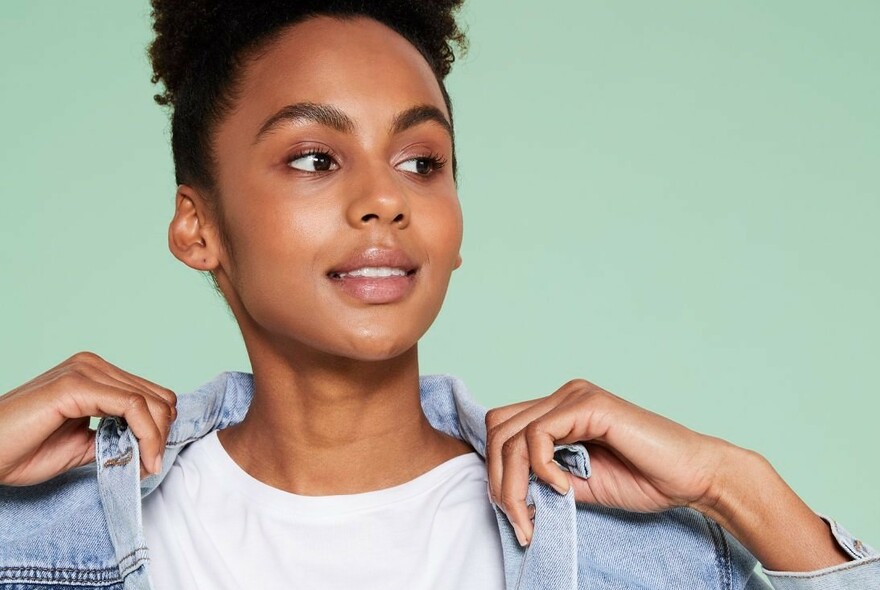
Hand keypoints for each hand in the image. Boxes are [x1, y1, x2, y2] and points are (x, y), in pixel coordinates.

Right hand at [0, 351, 176, 485]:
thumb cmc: (21, 450)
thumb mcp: (82, 445)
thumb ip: (115, 438)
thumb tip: (149, 447)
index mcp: (94, 374)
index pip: (150, 394)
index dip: (161, 428)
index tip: (154, 459)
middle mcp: (92, 365)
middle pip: (157, 396)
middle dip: (162, 433)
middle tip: (151, 464)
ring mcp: (84, 370)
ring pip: (149, 401)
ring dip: (156, 437)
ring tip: (145, 464)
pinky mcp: (76, 385)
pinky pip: (132, 406)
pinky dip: (145, 434)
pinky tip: (141, 457)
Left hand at [485, 378, 733, 546]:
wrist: (693, 477)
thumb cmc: (644, 479)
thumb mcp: (578, 484)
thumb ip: (542, 479)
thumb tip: (506, 492)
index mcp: (559, 410)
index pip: (502, 429)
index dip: (496, 471)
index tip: (515, 515)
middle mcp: (563, 396)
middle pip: (498, 429)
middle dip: (498, 480)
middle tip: (519, 520)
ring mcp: (574, 396)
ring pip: (511, 434)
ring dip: (512, 482)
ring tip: (532, 513)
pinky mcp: (589, 404)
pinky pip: (538, 433)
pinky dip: (541, 466)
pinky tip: (563, 486)